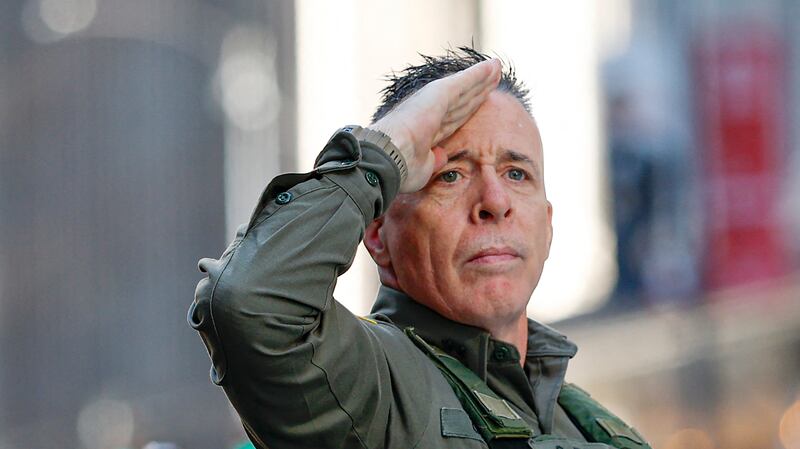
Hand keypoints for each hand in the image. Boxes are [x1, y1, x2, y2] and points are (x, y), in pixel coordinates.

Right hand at [371, 59, 501, 192]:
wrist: (389, 159)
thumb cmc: (401, 169)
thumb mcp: (424, 167)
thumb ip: (435, 159)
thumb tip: (441, 155)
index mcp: (428, 130)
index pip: (454, 117)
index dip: (469, 108)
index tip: (482, 100)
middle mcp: (431, 112)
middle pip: (462, 99)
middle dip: (478, 89)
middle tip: (494, 76)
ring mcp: (433, 102)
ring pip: (465, 88)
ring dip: (482, 77)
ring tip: (497, 67)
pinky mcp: (438, 94)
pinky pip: (464, 81)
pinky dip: (479, 73)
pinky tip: (493, 65)